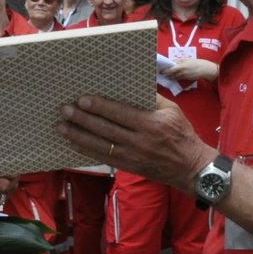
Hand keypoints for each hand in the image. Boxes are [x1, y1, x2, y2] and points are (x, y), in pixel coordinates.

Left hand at [58, 95, 212, 194]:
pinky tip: (74, 143)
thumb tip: (130, 86)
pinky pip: (103, 158)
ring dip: (78, 136)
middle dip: (82, 120)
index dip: (99, 107)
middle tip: (65, 110)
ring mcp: (132, 156)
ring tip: (62, 127)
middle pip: (105, 130)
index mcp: (150, 124)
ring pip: (99, 146)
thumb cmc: (182, 135)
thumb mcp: (172, 111)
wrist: (191, 168)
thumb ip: (151, 99)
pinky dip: (86, 151)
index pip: (119, 113)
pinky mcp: (128, 166)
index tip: (82, 100)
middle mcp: (139, 141)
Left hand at [164, 58, 218, 82]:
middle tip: (162, 74)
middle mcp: (182, 71)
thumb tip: (171, 61)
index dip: (165, 70)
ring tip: (167, 76)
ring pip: (175, 77)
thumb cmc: (196, 62)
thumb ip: (179, 60)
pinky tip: (174, 77)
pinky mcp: (187, 79)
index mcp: (182, 65)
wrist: (204, 69)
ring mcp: (184, 76)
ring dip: (170, 77)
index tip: (161, 70)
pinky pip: (179, 79)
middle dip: (166, 74)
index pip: (171, 68)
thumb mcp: (187, 59)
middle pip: (171, 74)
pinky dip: (176, 78)